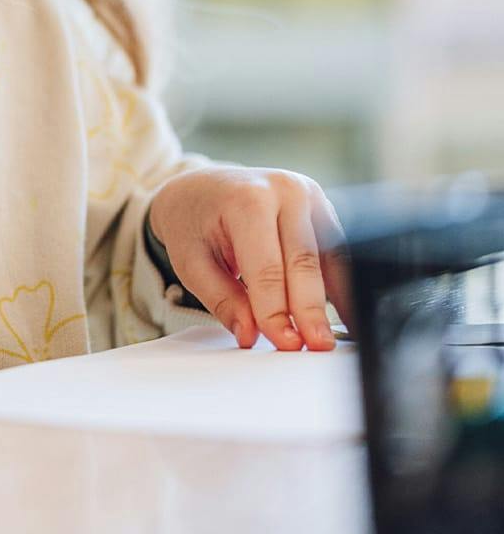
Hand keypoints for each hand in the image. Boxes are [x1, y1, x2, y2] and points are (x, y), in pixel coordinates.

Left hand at [147, 167, 352, 351]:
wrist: (198, 187)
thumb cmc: (192, 220)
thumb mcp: (190, 261)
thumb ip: (222, 299)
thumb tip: (251, 334)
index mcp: (247, 198)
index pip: (267, 266)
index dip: (277, 310)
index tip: (285, 342)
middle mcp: (285, 190)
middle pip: (304, 261)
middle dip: (310, 310)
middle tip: (316, 346)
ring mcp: (309, 196)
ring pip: (330, 257)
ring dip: (333, 301)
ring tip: (330, 337)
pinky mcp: (323, 208)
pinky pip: (336, 252)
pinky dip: (338, 285)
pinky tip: (342, 315)